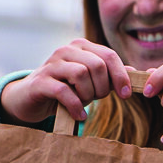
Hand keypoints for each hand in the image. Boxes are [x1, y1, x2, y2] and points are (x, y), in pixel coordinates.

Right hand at [0, 39, 133, 125]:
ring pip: (81, 74)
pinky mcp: (40, 81)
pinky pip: (64, 91)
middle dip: (102, 87)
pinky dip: (76, 106)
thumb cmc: (64, 88)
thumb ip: (108, 74)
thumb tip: (134, 72)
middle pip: (97, 65)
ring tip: (84, 105)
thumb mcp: (88, 81)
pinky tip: (79, 115)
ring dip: (88, 95)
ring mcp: (51, 64)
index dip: (121, 76)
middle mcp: (65, 50)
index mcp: (80, 46)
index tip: (126, 94)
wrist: (29, 98)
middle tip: (96, 99)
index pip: (109, 55)